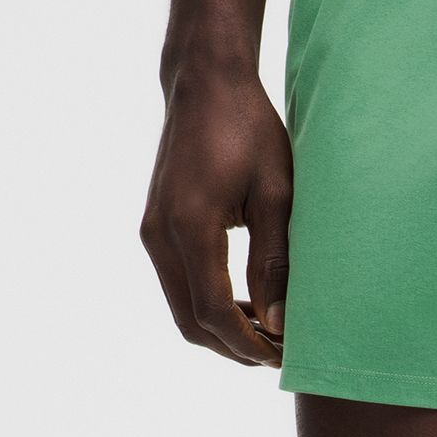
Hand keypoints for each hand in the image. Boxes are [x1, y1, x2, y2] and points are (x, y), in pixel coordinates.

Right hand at [141, 62, 291, 368]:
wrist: (205, 84)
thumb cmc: (248, 129)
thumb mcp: (276, 194)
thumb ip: (275, 261)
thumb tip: (278, 323)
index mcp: (191, 225)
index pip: (214, 311)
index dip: (249, 343)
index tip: (284, 353)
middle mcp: (160, 234)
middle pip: (191, 322)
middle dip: (235, 348)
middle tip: (280, 353)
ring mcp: (152, 231)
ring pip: (182, 309)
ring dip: (222, 331)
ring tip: (268, 332)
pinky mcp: (155, 227)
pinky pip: (178, 286)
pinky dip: (209, 307)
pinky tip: (247, 304)